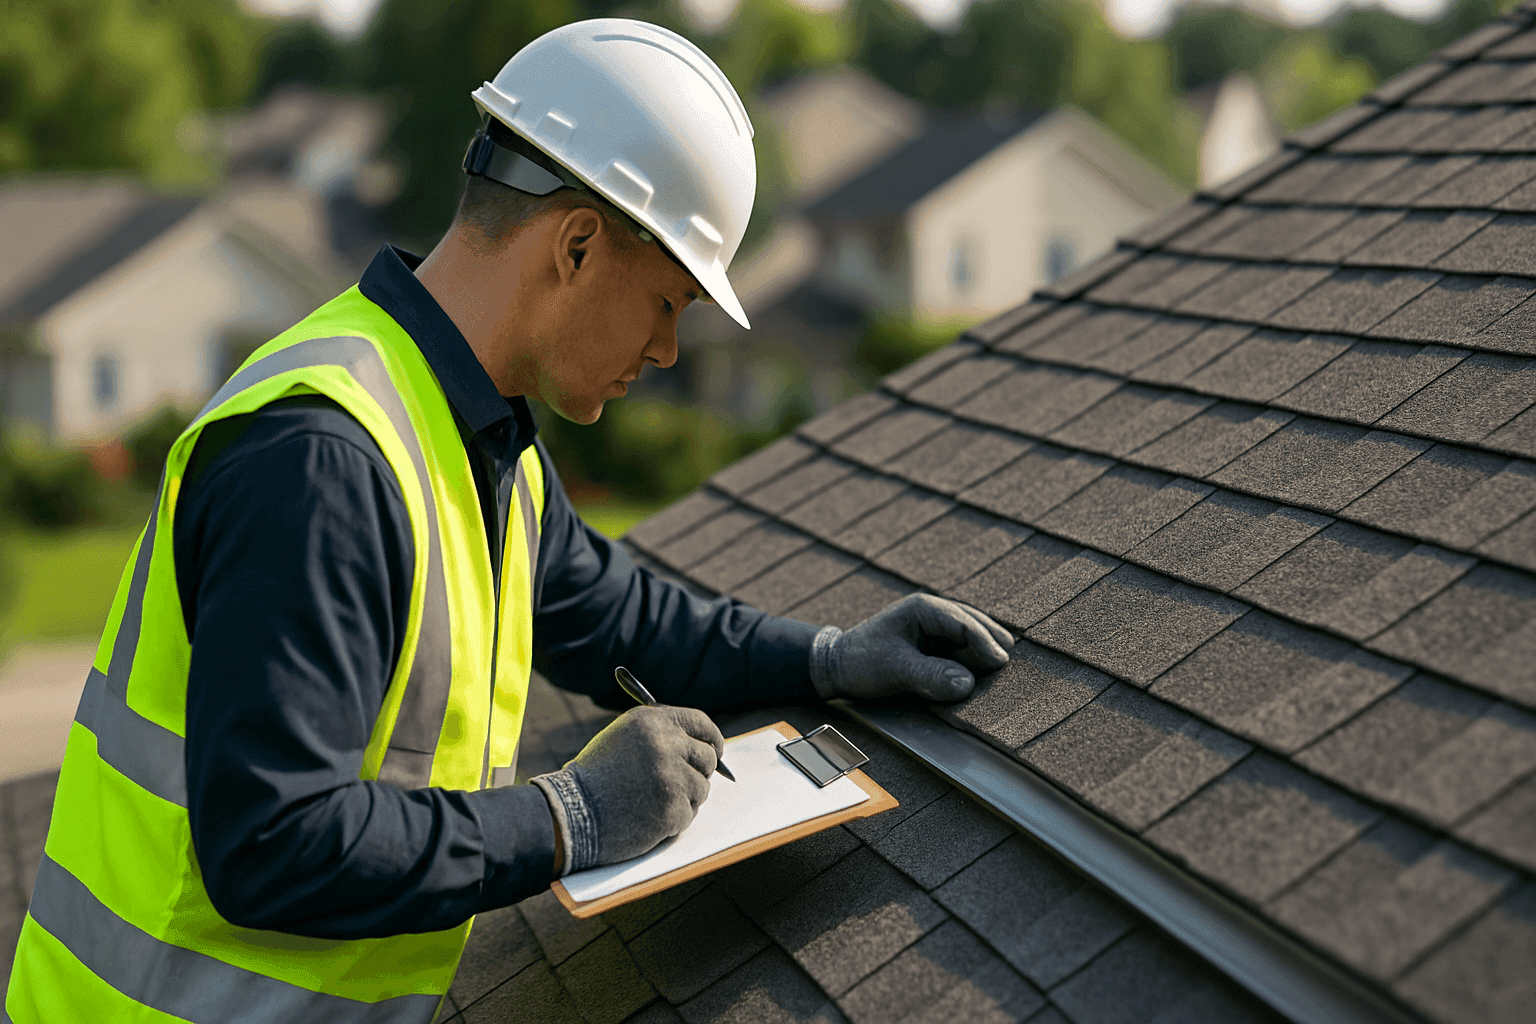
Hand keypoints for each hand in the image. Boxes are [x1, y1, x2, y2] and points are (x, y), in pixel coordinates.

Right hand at [566, 705, 724, 864]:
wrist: (572, 812)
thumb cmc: (597, 776)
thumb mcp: (625, 737)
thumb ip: (662, 734)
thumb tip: (702, 744)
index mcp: (654, 721)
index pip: (701, 723)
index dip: (712, 739)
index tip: (716, 751)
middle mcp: (666, 745)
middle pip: (708, 757)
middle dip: (699, 771)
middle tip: (681, 783)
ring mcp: (671, 778)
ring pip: (701, 789)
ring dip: (684, 798)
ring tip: (650, 801)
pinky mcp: (672, 810)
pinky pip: (689, 815)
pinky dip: (673, 820)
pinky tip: (646, 817)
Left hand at [813, 594, 1012, 702]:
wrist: (835, 668)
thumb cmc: (861, 662)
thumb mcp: (895, 669)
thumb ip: (930, 675)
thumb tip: (968, 684)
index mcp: (923, 608)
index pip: (964, 622)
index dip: (985, 643)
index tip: (1001, 663)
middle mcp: (932, 615)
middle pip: (973, 626)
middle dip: (992, 643)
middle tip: (1011, 665)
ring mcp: (933, 631)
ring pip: (968, 640)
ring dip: (983, 654)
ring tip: (1003, 670)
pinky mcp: (931, 647)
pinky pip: (958, 652)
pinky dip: (971, 663)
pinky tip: (982, 675)